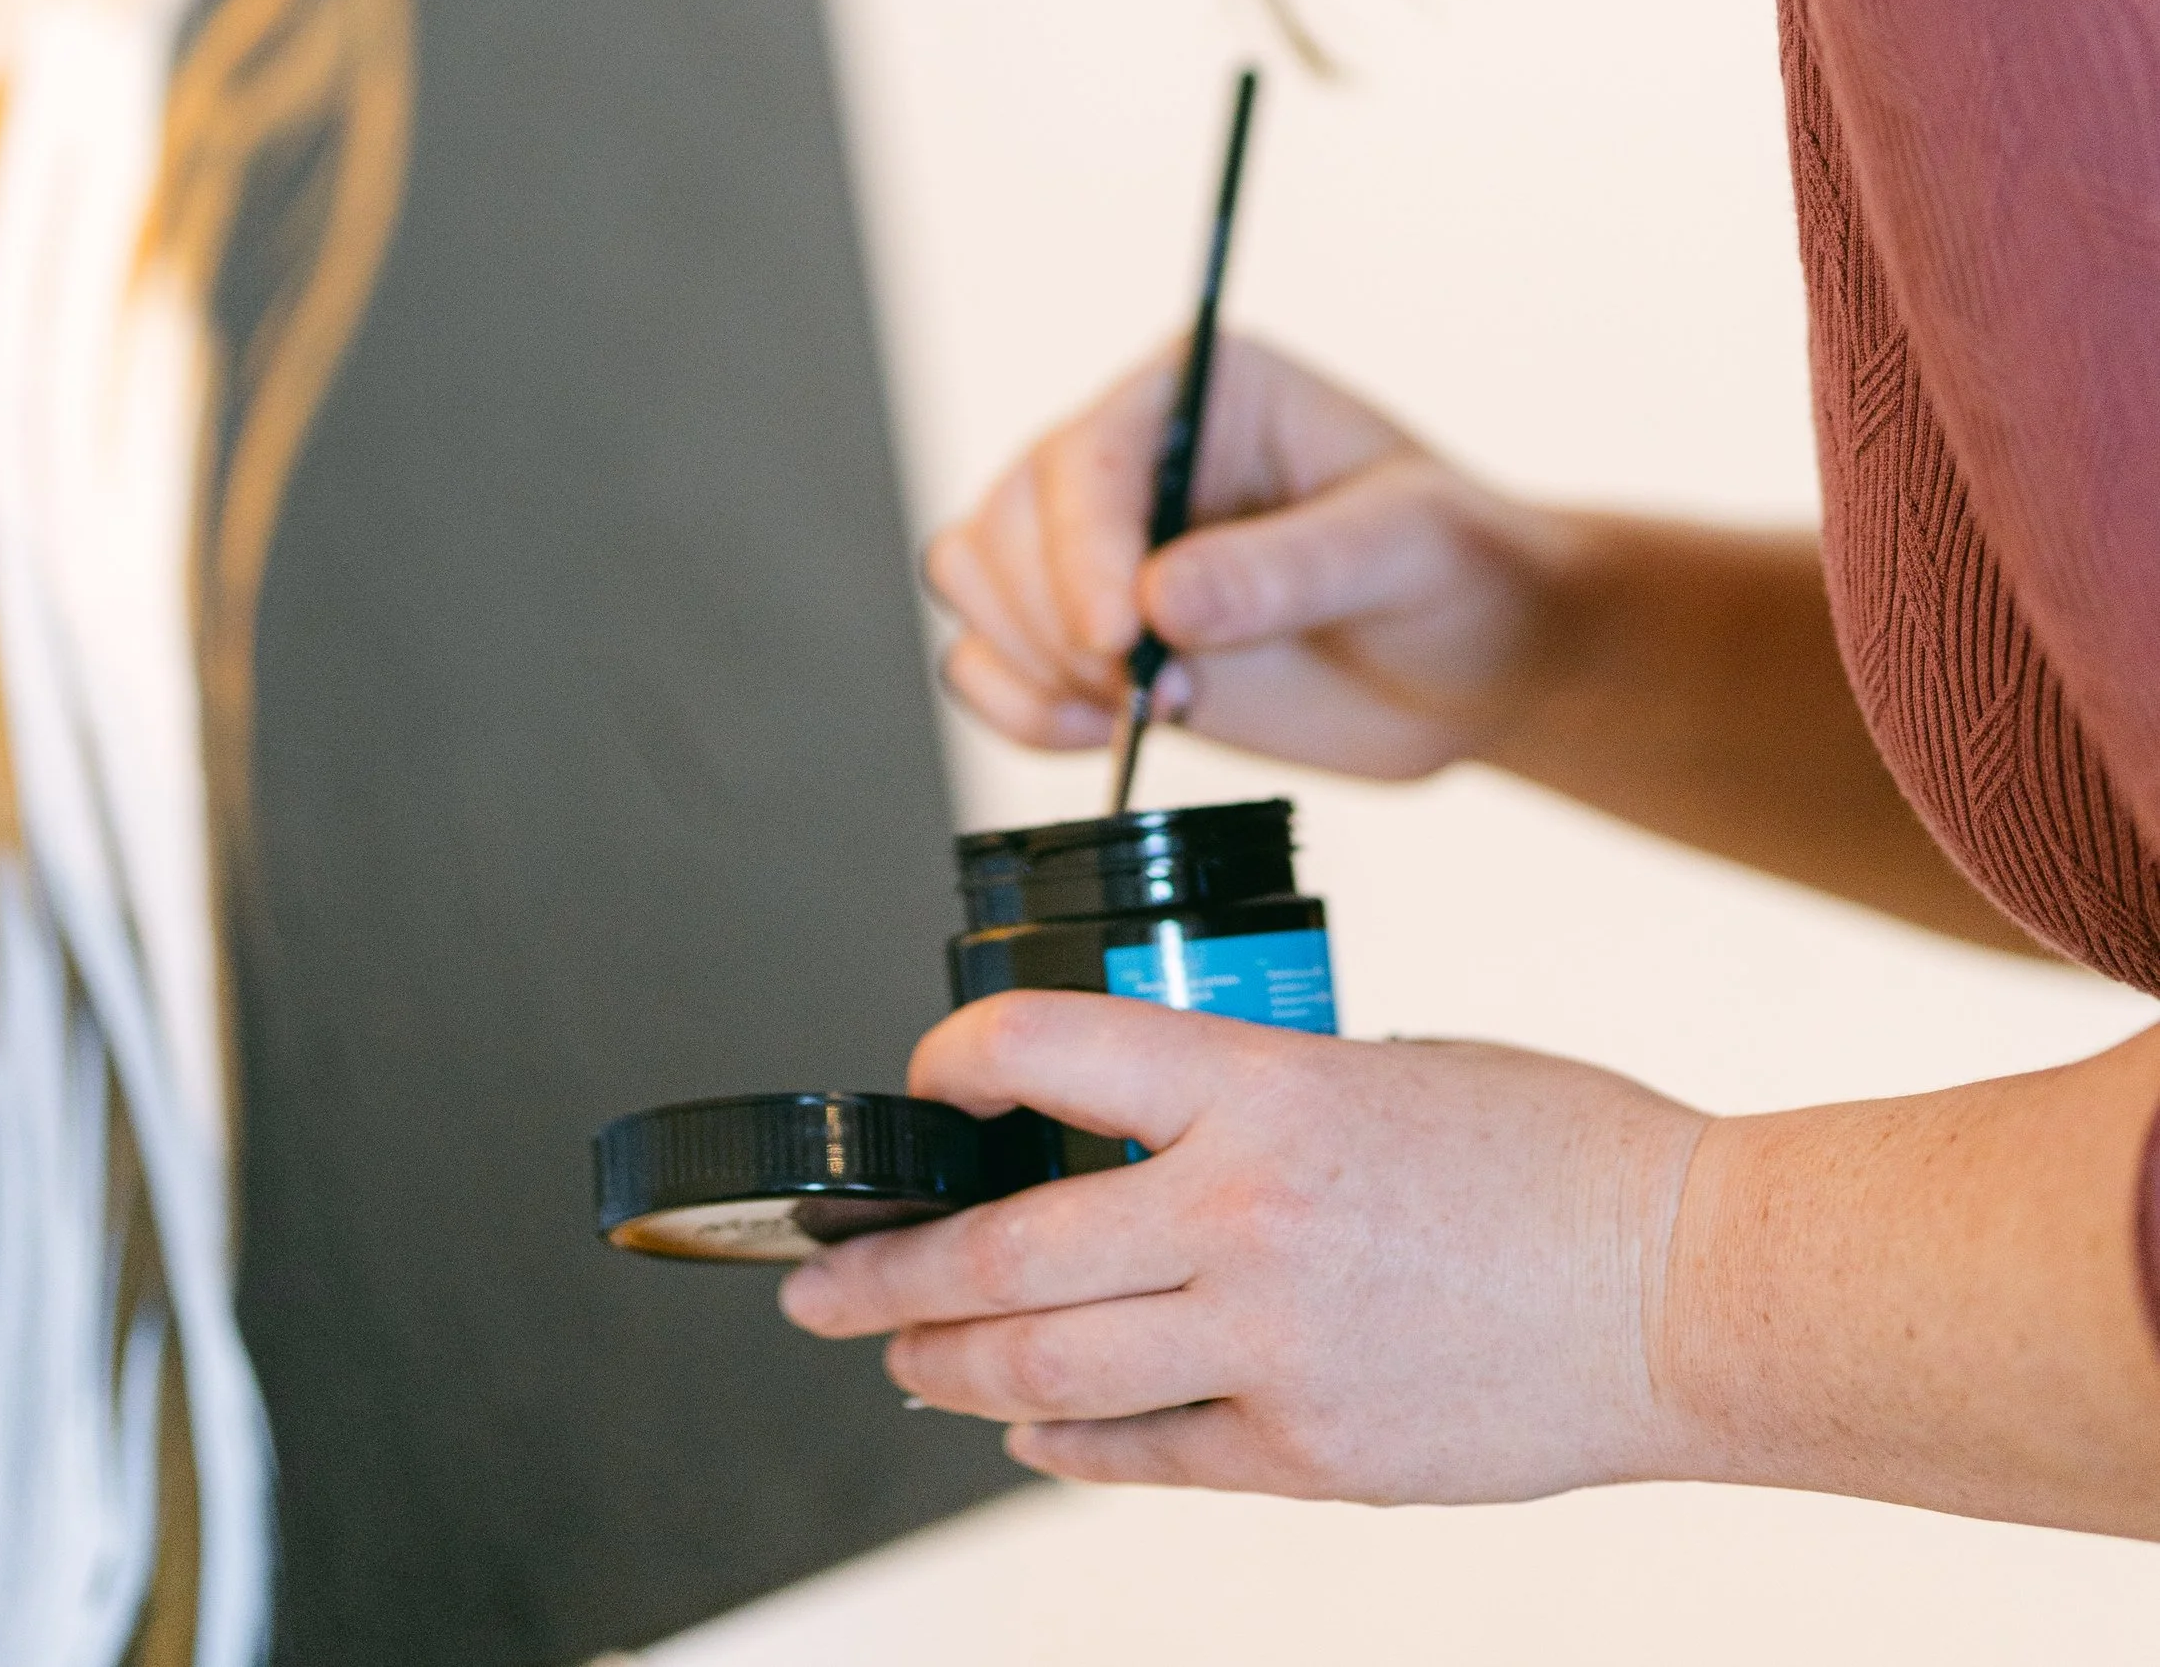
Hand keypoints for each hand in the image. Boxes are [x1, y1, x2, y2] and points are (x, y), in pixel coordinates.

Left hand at [780, 991, 1706, 1500]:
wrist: (1696, 1288)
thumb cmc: (1562, 1156)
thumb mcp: (1387, 1067)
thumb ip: (1257, 1108)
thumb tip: (1151, 1150)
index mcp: (1269, 1087)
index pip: (1052, 1051)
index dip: (953, 1064)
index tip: (917, 1084)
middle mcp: (1247, 1216)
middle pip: (1006, 1253)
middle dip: (883, 1273)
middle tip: (812, 1283)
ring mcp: (1275, 1348)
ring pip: (1049, 1373)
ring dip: (947, 1367)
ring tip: (893, 1356)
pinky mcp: (1314, 1455)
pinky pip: (1151, 1458)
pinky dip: (1070, 1444)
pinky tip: (1029, 1431)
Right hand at [925, 333, 1589, 778]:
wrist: (1482, 662)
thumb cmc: (1465, 571)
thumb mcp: (1407, 550)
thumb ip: (1289, 569)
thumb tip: (1163, 605)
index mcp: (1202, 388)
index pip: (1089, 452)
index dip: (1084, 547)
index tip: (1125, 637)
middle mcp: (1133, 455)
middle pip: (1007, 518)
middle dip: (1062, 622)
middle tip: (1162, 692)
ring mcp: (1103, 546)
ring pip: (977, 579)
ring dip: (1038, 664)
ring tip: (1156, 706)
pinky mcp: (1094, 632)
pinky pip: (987, 657)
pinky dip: (1018, 708)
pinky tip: (1102, 734)